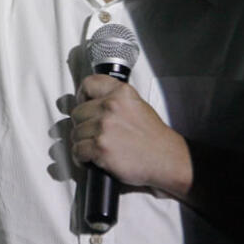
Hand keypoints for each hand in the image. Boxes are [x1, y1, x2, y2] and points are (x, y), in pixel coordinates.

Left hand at [69, 74, 191, 197]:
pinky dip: (81, 157)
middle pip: (77, 112)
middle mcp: (111, 106)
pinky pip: (77, 150)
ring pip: (75, 133)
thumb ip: (114, 99)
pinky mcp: (100, 147)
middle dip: (83, 124)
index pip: (88, 84)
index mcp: (121, 93)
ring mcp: (104, 127)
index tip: (83, 103)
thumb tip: (89, 102)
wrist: (167, 159)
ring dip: (83, 142)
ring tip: (96, 147)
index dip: (82, 96)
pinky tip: (91, 158)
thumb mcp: (137, 105)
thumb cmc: (152, 137)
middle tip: (94, 133)